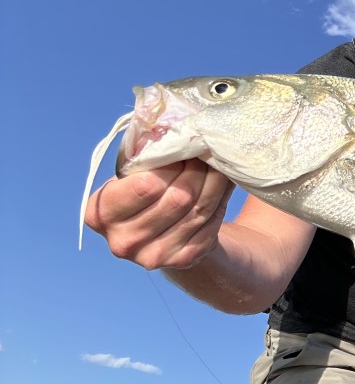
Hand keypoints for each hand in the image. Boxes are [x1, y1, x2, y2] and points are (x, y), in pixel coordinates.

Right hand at [84, 159, 233, 270]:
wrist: (159, 235)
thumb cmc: (142, 193)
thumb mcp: (131, 175)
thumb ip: (144, 156)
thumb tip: (174, 124)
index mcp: (102, 213)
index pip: (146, 186)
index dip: (171, 163)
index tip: (182, 145)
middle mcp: (124, 241)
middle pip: (179, 198)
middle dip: (198, 169)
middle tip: (208, 149)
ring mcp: (154, 255)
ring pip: (199, 209)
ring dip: (215, 181)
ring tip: (220, 161)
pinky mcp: (183, 259)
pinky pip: (211, 222)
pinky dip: (221, 199)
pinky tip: (224, 183)